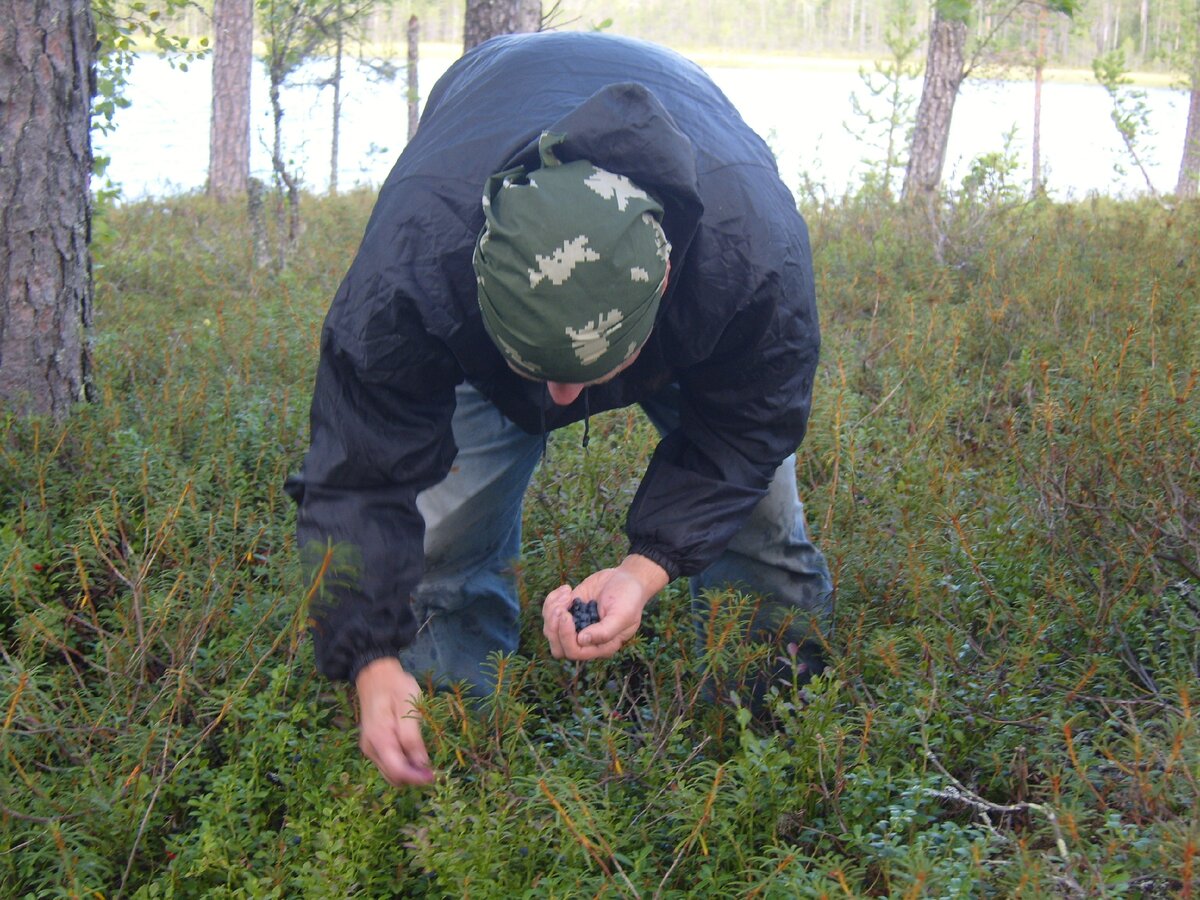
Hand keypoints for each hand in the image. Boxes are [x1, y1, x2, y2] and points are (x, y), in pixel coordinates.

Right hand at [355, 657, 434, 786]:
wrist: (375, 675)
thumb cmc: (396, 687)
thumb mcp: (409, 707)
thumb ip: (412, 737)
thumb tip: (421, 764)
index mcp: (379, 738)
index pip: (397, 770)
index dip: (416, 777)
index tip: (434, 776)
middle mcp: (371, 748)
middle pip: (393, 776)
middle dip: (413, 777)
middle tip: (433, 769)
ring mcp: (370, 748)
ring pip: (390, 772)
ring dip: (407, 772)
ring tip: (425, 762)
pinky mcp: (372, 746)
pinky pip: (387, 763)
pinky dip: (401, 764)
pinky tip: (413, 754)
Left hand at [542, 554, 668, 660]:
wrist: (627, 579)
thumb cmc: (629, 599)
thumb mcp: (622, 615)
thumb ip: (605, 631)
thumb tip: (582, 640)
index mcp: (600, 646)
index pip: (574, 652)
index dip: (566, 637)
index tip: (567, 614)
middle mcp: (585, 640)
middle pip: (558, 648)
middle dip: (554, 628)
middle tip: (562, 608)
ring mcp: (575, 626)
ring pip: (550, 631)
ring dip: (551, 612)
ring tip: (567, 593)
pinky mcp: (568, 610)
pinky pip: (549, 613)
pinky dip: (552, 600)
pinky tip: (567, 589)